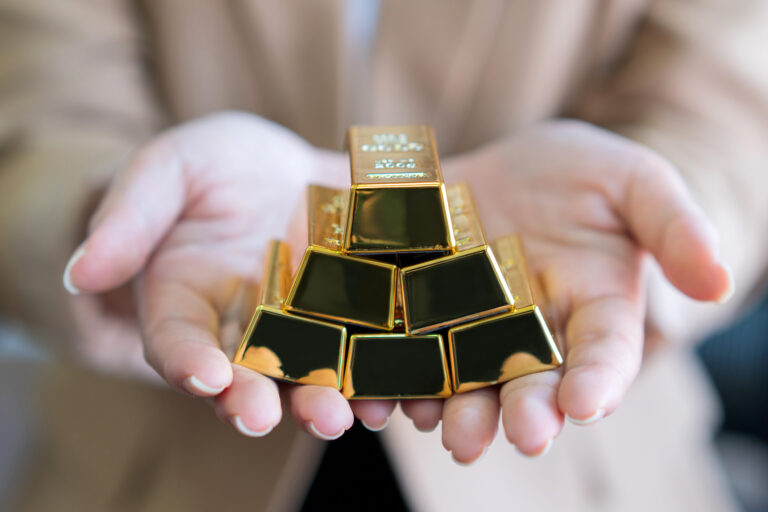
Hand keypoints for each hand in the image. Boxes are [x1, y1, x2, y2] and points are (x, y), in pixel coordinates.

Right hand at [63, 111, 378, 439]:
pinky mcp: (350, 317)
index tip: (204, 377)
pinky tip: (396, 383)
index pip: (175, 341)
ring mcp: (300, 328)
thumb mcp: (169, 169)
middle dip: (256, 398)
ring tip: (342, 415)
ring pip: (306, 373)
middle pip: (244, 375)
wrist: (277, 166)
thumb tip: (83, 270)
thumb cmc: (211, 168)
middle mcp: (242, 329)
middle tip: (267, 416)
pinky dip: (376, 369)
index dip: (185, 361)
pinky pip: (362, 348)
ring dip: (321, 398)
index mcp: (186, 301)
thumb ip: (130, 216)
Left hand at [389, 120, 732, 461]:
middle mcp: (533, 334)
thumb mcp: (632, 182)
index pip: (604, 352)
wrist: (507, 166)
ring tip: (439, 423)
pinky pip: (408, 351)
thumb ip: (673, 226)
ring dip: (455, 409)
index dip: (599, 378)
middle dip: (525, 410)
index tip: (587, 402)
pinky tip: (380, 393)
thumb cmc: (580, 174)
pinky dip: (394, 376)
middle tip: (521, 433)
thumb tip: (717, 281)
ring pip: (466, 381)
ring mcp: (474, 330)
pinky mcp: (423, 315)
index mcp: (593, 310)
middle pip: (531, 382)